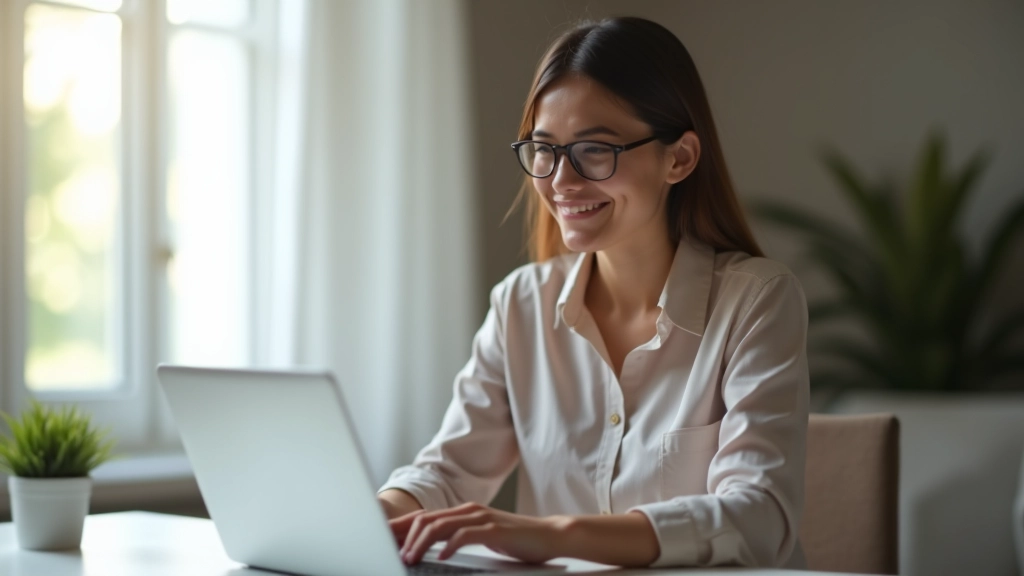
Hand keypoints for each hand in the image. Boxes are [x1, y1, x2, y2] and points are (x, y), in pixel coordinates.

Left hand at [391, 502, 571, 565]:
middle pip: (426, 519)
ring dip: (421, 543)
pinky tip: (441, 558)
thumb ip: (458, 537)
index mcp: (463, 512)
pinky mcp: (494, 529)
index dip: (401, 528)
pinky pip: (465, 535)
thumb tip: (432, 549)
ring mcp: (481, 518)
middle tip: (392, 554)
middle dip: (404, 537)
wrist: (549, 535)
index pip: (425, 517)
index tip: (384, 540)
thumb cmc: (516, 539)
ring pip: (441, 526)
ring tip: (411, 558)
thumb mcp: (482, 536)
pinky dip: (449, 546)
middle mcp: (469, 511)